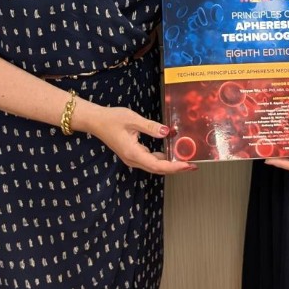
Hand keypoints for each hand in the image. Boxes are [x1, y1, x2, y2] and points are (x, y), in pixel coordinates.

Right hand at [77, 102, 196, 175]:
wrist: (96, 121)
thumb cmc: (112, 119)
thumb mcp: (132, 119)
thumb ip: (151, 127)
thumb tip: (166, 132)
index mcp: (133, 153)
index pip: (158, 165)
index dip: (175, 167)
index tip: (188, 165)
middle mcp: (133, 159)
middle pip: (158, 169)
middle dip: (176, 168)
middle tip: (193, 165)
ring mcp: (132, 158)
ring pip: (154, 165)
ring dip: (170, 164)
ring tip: (185, 160)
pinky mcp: (132, 154)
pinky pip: (150, 159)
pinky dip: (162, 159)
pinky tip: (170, 153)